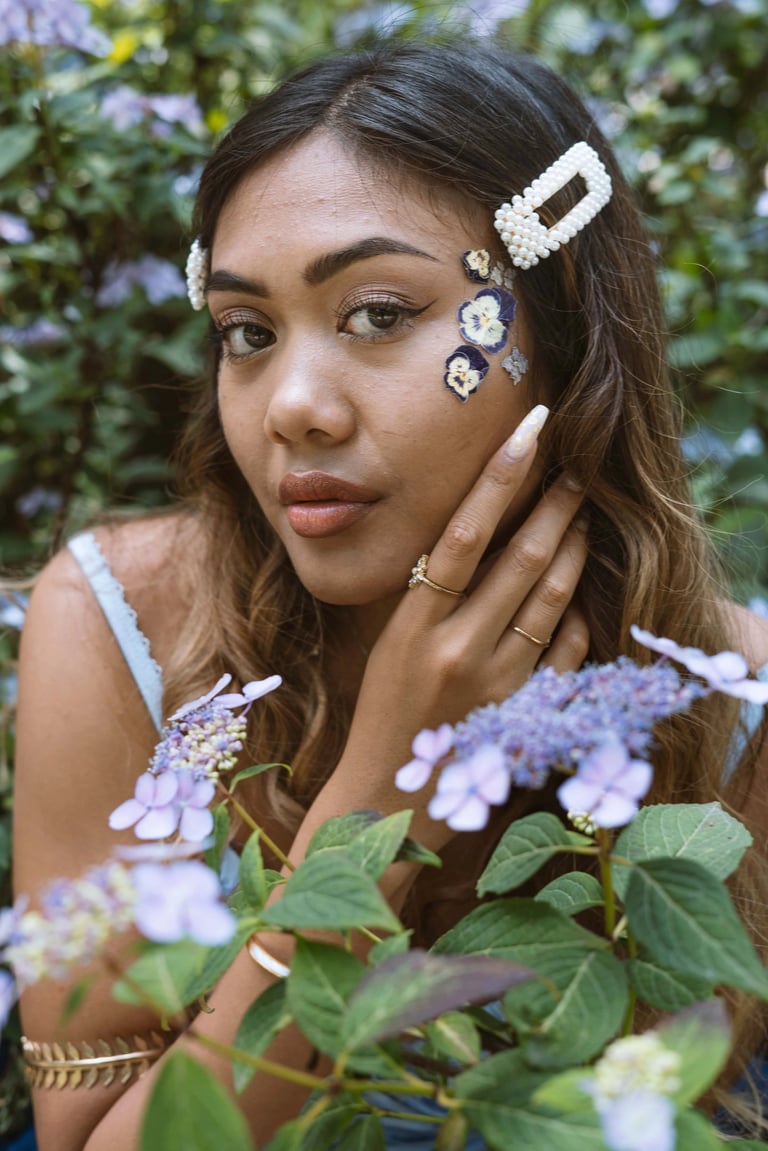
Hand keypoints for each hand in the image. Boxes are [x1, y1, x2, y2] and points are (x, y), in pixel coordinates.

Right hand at [319, 405, 589, 842]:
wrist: (389, 800)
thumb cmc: (384, 716)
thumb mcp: (391, 647)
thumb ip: (431, 597)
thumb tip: (476, 536)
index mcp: (413, 627)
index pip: (462, 534)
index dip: (499, 477)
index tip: (530, 431)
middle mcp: (457, 650)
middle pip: (521, 558)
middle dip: (557, 504)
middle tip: (579, 466)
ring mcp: (497, 683)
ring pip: (552, 597)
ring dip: (574, 549)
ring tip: (584, 515)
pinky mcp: (525, 712)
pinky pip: (566, 650)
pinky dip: (575, 616)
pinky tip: (577, 596)